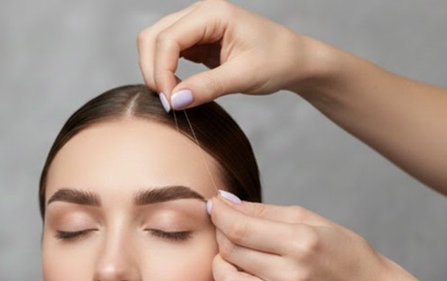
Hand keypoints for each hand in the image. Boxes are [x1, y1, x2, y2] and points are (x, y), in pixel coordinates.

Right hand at [137, 0, 320, 108]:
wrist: (293, 60)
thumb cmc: (277, 61)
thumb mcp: (244, 76)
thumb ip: (207, 88)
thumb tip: (174, 101)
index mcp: (213, 13)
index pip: (168, 39)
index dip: (161, 71)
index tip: (170, 102)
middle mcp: (199, 13)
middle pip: (153, 37)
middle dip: (152, 70)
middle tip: (168, 102)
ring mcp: (195, 25)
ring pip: (154, 43)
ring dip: (155, 71)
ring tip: (173, 98)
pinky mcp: (194, 41)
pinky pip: (166, 53)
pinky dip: (164, 73)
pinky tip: (177, 91)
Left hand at [208, 195, 399, 280]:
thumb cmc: (343, 252)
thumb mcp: (312, 220)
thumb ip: (265, 212)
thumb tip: (224, 202)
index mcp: (301, 242)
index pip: (240, 228)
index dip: (218, 214)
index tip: (214, 205)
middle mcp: (291, 275)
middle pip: (230, 252)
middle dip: (220, 235)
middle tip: (227, 229)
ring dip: (219, 267)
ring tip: (231, 259)